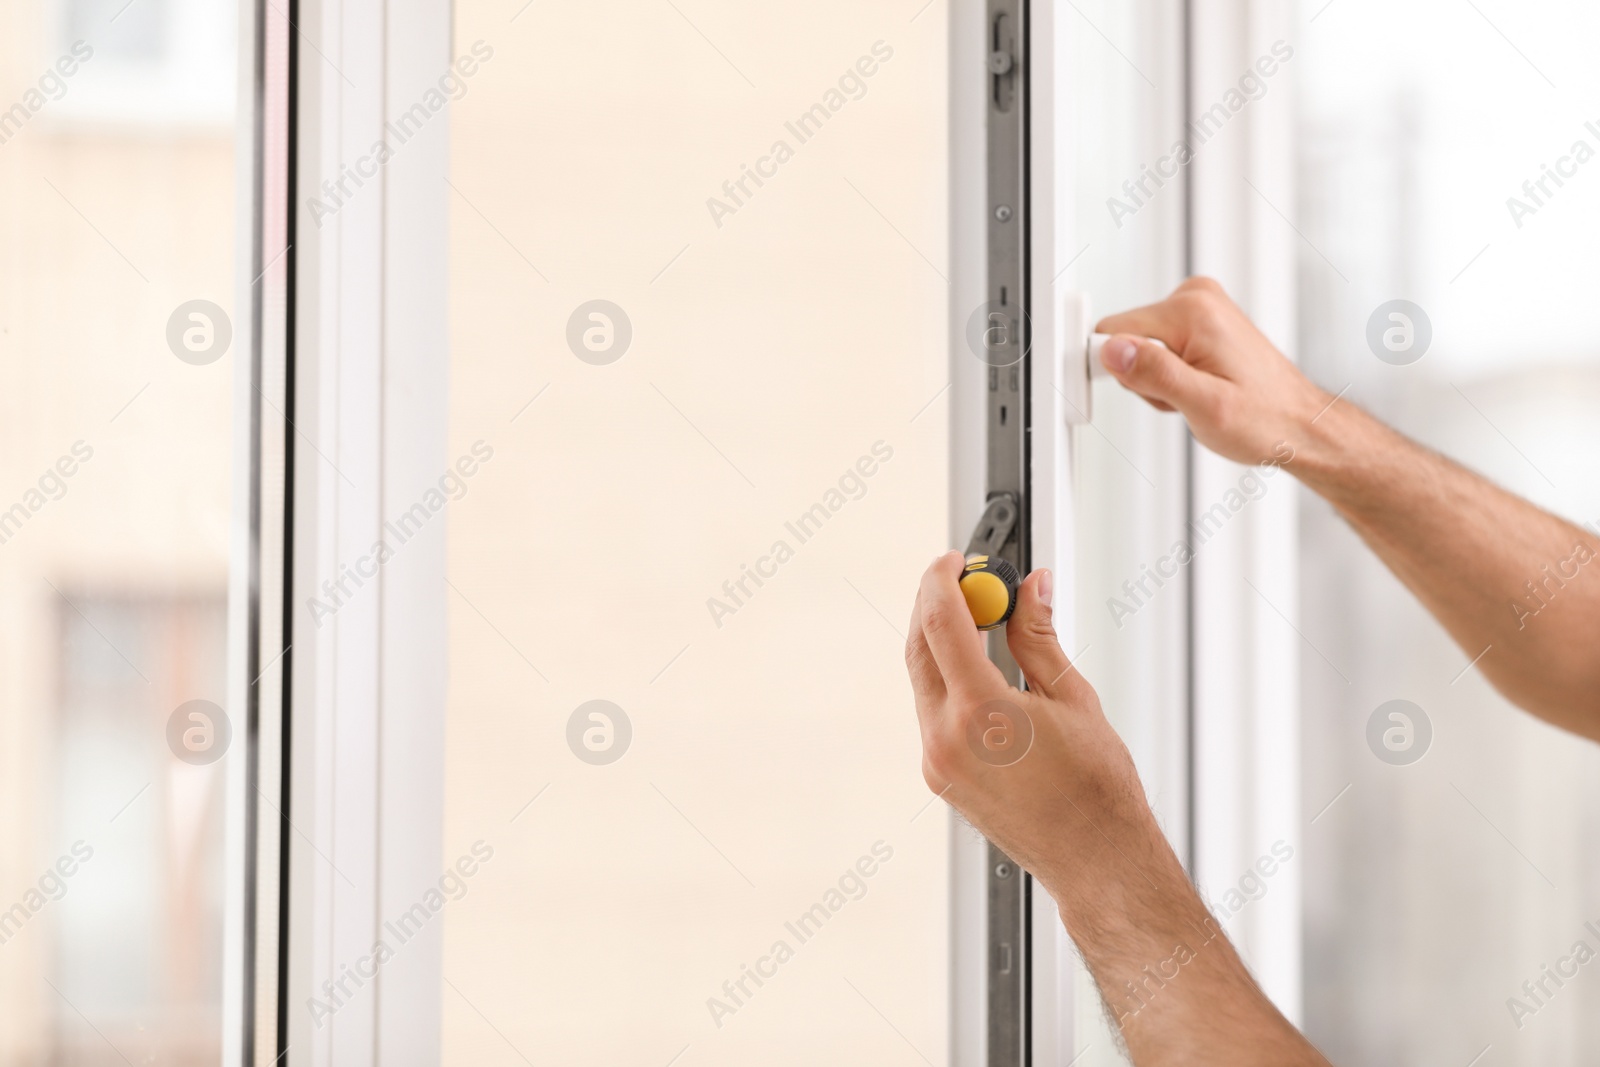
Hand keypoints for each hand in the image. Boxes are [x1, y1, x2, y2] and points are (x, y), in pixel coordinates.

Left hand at [905, 551, 1155, 898]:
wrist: (1095, 860)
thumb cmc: (1096, 790)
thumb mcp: (1073, 698)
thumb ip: (1039, 636)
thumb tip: (1030, 588)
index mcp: (980, 713)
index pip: (940, 621)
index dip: (942, 580)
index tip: (954, 560)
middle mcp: (944, 738)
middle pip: (919, 647)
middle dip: (935, 605)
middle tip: (964, 581)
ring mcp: (935, 762)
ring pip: (922, 679)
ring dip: (942, 642)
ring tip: (982, 622)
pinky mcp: (937, 777)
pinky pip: (931, 711)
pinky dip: (948, 680)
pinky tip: (982, 672)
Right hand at [1096, 277, 1327, 466]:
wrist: (1300, 425)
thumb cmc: (1265, 420)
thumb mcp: (1203, 405)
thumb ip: (1154, 373)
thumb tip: (1113, 349)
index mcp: (1193, 310)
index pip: (1114, 332)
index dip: (1124, 372)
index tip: (1153, 391)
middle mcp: (1197, 298)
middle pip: (1127, 340)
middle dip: (1146, 378)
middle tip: (1184, 398)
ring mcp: (1201, 308)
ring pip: (1141, 347)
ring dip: (1160, 381)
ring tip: (1197, 395)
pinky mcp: (1201, 321)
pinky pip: (1159, 349)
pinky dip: (1172, 375)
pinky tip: (1200, 387)